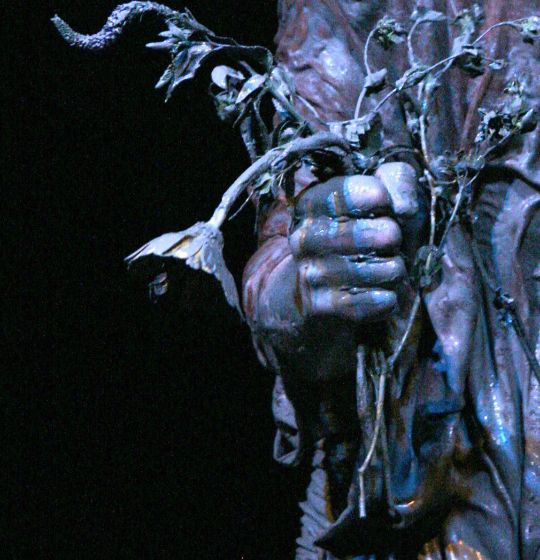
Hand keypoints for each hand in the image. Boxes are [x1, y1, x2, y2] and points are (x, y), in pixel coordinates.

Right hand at [289, 162, 421, 323]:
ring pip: (389, 270)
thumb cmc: (356, 235)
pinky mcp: (322, 307)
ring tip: (381, 269)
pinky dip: (390, 299)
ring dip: (396, 271)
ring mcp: (311, 274)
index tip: (386, 208)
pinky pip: (382, 301)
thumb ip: (396, 181)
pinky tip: (376, 293)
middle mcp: (305, 237)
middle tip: (385, 243)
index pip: (370, 192)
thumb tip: (405, 209)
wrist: (316, 290)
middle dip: (397, 240)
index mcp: (313, 202)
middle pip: (387, 233)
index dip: (389, 200)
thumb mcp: (375, 198)